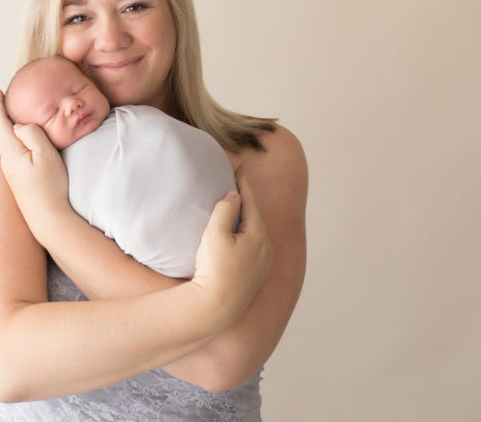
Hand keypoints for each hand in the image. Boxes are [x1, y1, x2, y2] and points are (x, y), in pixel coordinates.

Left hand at [0, 88, 70, 240]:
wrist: (48, 219)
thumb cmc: (50, 185)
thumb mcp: (45, 154)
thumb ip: (31, 134)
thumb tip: (18, 125)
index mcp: (11, 151)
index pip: (2, 122)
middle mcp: (6, 161)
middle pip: (1, 132)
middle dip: (0, 115)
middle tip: (1, 100)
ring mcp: (11, 173)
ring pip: (6, 144)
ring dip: (7, 129)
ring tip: (10, 118)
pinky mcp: (17, 181)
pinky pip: (12, 154)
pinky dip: (13, 142)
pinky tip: (19, 145)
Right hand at [191, 178, 271, 325]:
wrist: (216, 308)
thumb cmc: (214, 269)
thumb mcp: (215, 234)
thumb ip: (225, 210)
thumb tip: (234, 196)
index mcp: (258, 236)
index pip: (252, 204)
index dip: (244, 188)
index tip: (239, 174)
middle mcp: (266, 250)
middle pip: (256, 219)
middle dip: (248, 204)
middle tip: (237, 189)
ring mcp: (262, 266)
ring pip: (256, 235)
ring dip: (248, 222)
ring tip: (237, 212)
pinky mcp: (255, 279)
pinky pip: (254, 249)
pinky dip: (247, 237)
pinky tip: (238, 240)